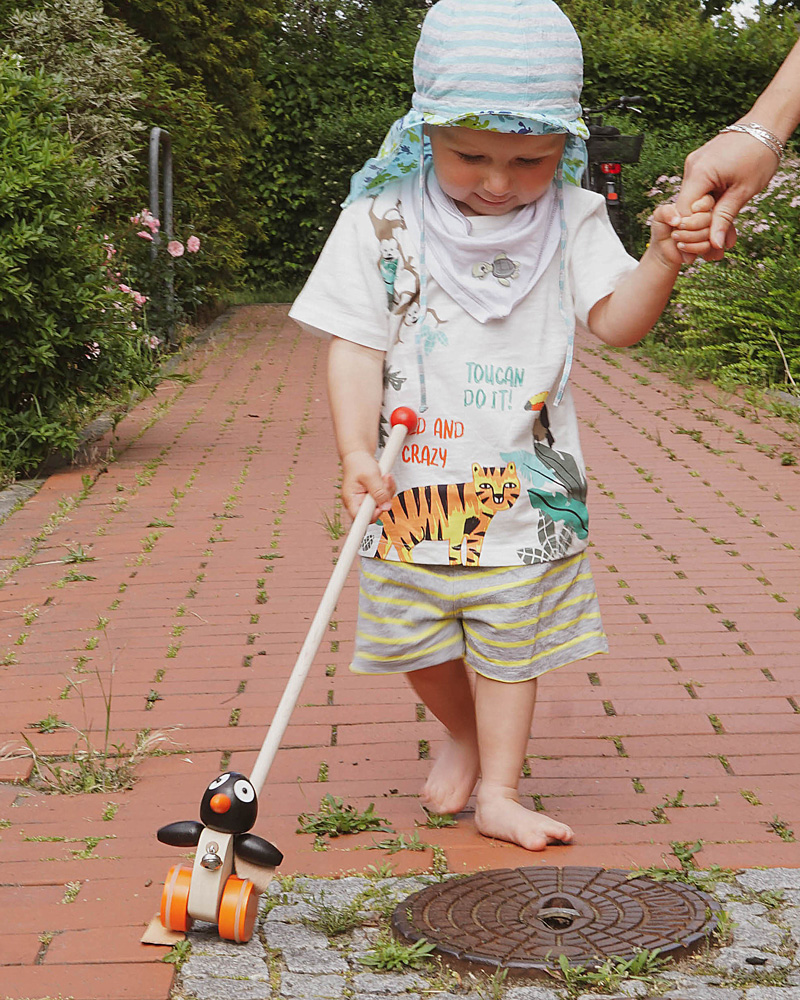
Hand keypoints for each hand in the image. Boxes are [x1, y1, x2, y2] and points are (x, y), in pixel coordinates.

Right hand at [341, 450, 395, 520]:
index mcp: (351, 500)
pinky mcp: (374, 496)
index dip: (373, 515)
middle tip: (383, 483)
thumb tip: (386, 507)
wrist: (359, 455)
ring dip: (387, 491)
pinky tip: (384, 479)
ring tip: (383, 478)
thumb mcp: (370, 476)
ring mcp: (367, 500)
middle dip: (383, 497)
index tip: (379, 508)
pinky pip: (386, 498)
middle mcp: (358, 502)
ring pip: (383, 504)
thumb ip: (378, 492)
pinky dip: (388, 488)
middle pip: (376, 512)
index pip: (360, 519)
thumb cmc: (359, 463)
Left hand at [649, 194, 714, 268]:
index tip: (690, 211)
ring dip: (689, 236)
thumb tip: (678, 219)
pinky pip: (706, 246)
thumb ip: (665, 211)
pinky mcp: (707, 246)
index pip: (708, 201)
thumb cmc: (662, 228)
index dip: (701, 206)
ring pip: (708, 232)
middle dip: (692, 223)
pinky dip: (692, 247)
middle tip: (678, 226)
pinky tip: (680, 246)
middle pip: (709, 217)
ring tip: (675, 236)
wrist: (662, 249)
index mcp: (697, 205)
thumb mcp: (659, 216)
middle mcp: (705, 217)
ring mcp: (708, 232)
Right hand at [676, 130, 779, 255]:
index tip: (697, 255)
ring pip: (693, 201)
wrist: (766, 123)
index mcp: (699, 173)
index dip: (689, 236)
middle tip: (713, 251)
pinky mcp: (701, 164)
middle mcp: (691, 168)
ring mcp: (695, 165)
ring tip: (722, 235)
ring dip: (705, 219)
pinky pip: (700, 190)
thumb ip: (725, 218)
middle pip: (686, 210)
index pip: (683, 214)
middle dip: (699, 232)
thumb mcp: (743, 191)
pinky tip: (721, 216)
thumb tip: (714, 244)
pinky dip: (708, 205)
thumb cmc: (759, 153)